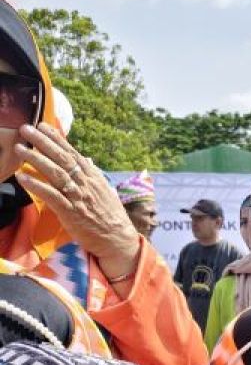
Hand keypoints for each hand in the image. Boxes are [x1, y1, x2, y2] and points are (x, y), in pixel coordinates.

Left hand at [14, 124, 140, 279]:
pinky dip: (36, 185)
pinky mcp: (71, 212)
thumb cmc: (110, 216)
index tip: (43, 125)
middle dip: (43, 142)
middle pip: (62, 158)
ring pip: (56, 173)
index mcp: (93, 177)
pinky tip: (22, 177)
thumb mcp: (104, 190)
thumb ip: (92, 175)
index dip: (57, 138)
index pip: (73, 153)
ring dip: (36, 159)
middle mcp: (85, 183)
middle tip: (26, 129)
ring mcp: (78, 197)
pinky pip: (51, 195)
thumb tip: (85, 160)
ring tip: (20, 148)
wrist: (117, 239)